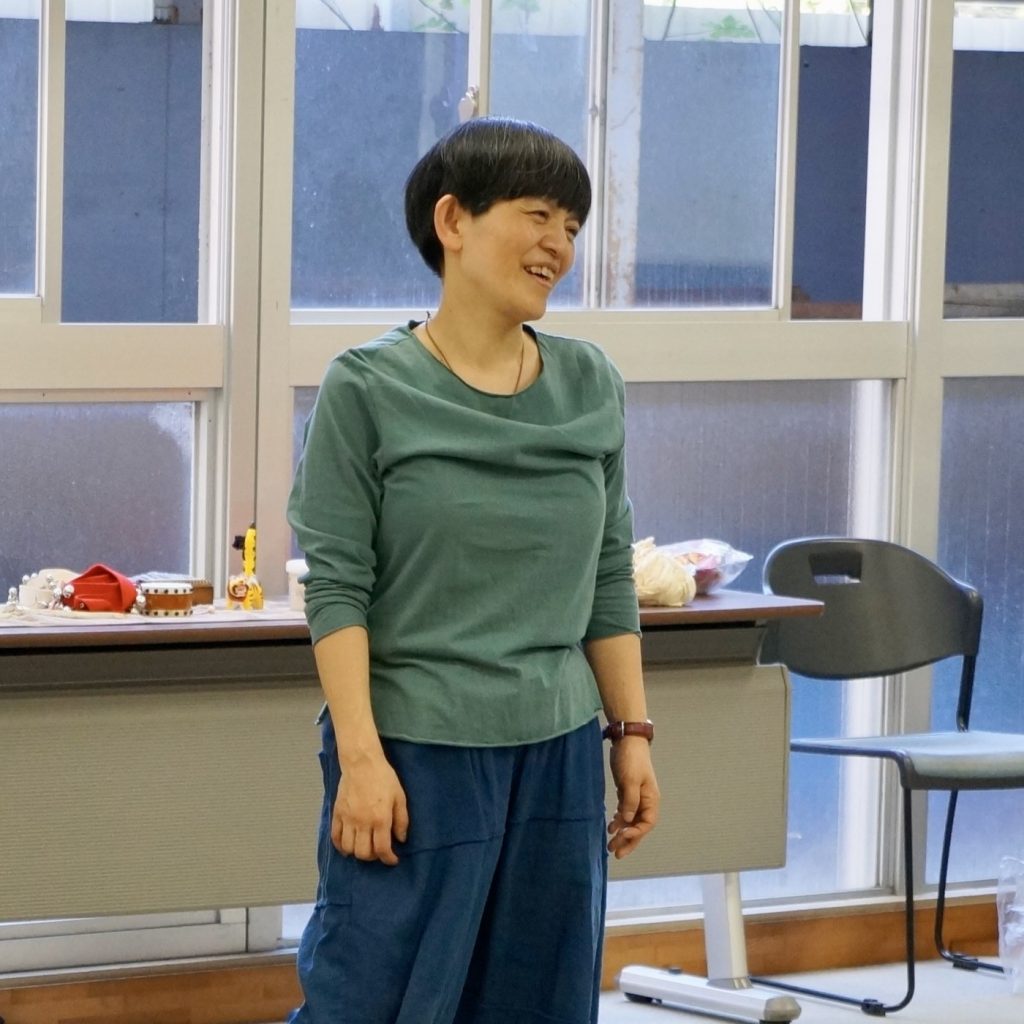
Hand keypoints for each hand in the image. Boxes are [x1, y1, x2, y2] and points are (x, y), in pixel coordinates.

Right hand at [332, 753, 408, 865]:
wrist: (362, 763)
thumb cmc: (384, 778)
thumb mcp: (400, 797)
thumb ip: (402, 820)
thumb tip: (401, 839)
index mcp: (380, 819)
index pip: (382, 849)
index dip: (388, 859)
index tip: (393, 860)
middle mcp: (362, 822)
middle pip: (363, 853)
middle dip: (373, 857)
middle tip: (378, 851)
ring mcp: (347, 819)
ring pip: (348, 848)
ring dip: (357, 853)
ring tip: (364, 848)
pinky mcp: (337, 814)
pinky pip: (335, 837)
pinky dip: (340, 846)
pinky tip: (347, 847)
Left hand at [607, 737, 659, 858]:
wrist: (627, 740)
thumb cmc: (631, 759)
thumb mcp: (630, 781)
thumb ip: (630, 801)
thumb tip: (627, 821)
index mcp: (651, 799)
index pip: (647, 823)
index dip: (635, 833)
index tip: (622, 836)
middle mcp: (646, 801)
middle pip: (639, 826)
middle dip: (628, 841)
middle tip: (615, 853)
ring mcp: (636, 797)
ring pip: (631, 821)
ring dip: (622, 833)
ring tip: (610, 845)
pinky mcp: (627, 792)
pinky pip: (625, 812)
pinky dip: (618, 821)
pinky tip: (610, 828)